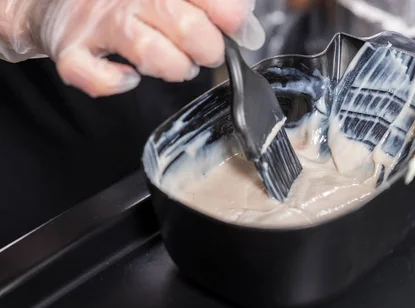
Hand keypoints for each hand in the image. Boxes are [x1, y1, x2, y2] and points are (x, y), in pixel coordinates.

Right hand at [0, 0, 264, 96]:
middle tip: (206, 51)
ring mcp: (96, 23)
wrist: (54, 1)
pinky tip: (129, 77)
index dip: (231, 16)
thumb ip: (213, 5)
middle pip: (185, 24)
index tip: (240, 29)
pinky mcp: (70, 52)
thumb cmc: (126, 0)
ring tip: (177, 64)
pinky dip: (119, 83)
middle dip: (209, 48)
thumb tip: (251, 29)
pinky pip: (96, 78)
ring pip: (150, 52)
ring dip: (175, 68)